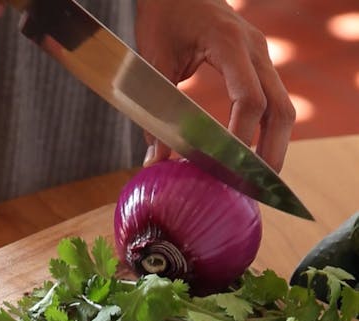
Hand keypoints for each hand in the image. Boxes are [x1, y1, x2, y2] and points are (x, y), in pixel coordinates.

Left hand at [135, 0, 294, 171]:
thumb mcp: (152, 61)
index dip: (242, 139)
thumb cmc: (163, 13)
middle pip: (279, 109)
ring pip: (283, 108)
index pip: (250, 100)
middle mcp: (255, 49)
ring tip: (257, 181)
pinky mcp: (258, 64)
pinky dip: (267, 132)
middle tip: (255, 189)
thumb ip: (154, 111)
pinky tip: (253, 158)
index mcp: (229, 43)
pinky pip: (273, 102)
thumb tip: (156, 163)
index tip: (228, 170)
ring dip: (274, 146)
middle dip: (270, 152)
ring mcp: (261, 55)